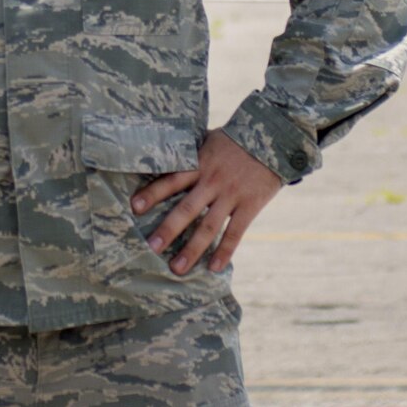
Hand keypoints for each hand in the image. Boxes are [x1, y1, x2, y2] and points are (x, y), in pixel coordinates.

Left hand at [132, 129, 284, 274]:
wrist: (272, 139)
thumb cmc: (233, 140)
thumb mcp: (207, 140)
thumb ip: (188, 153)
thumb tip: (160, 155)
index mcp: (198, 164)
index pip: (171, 180)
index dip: (152, 193)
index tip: (134, 207)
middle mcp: (212, 181)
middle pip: (186, 209)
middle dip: (168, 230)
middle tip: (151, 248)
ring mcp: (231, 195)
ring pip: (209, 226)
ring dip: (192, 249)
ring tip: (177, 268)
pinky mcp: (250, 206)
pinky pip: (236, 232)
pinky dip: (225, 251)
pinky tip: (214, 268)